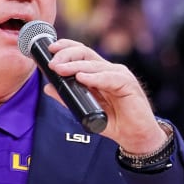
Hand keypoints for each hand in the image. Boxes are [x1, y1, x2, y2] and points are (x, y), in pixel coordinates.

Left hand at [45, 38, 166, 153]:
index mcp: (98, 72)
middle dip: (66, 55)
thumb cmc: (113, 120)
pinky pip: (109, 78)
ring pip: (94, 65)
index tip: (50, 49)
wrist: (135, 136)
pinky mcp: (128, 85)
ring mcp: (119, 75)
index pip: (81, 53)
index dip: (66, 47)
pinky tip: (81, 78)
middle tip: (52, 64)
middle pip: (85, 53)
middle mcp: (109, 70)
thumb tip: (48, 88)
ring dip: (75, 66)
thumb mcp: (84, 109)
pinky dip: (94, 78)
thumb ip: (67, 98)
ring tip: (60, 69)